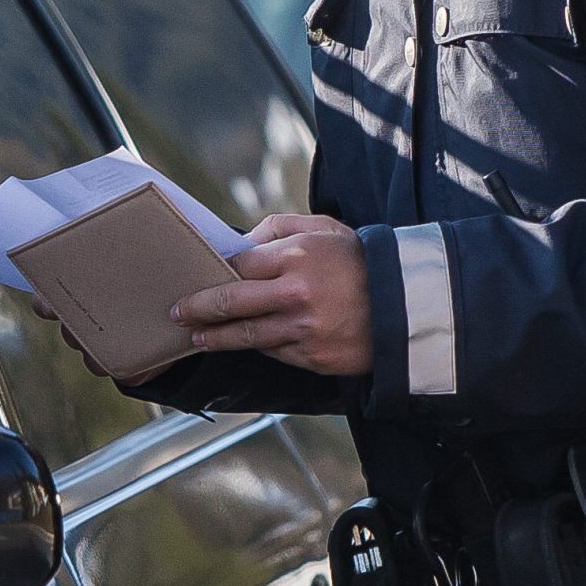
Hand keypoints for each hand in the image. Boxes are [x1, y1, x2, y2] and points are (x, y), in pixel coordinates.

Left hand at [171, 212, 371, 375]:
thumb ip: (278, 228)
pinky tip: (241, 343)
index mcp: (297, 257)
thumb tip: (242, 245)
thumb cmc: (361, 261)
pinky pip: (274, 352)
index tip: (198, 276)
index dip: (215, 272)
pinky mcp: (312, 357)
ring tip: (197, 337)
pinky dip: (256, 347)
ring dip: (215, 338)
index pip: (239, 265)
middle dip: (197, 309)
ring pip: (245, 336)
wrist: (408, 306)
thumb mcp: (324, 228)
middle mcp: (295, 295)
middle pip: (229, 304)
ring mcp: (303, 330)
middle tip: (177, 312)